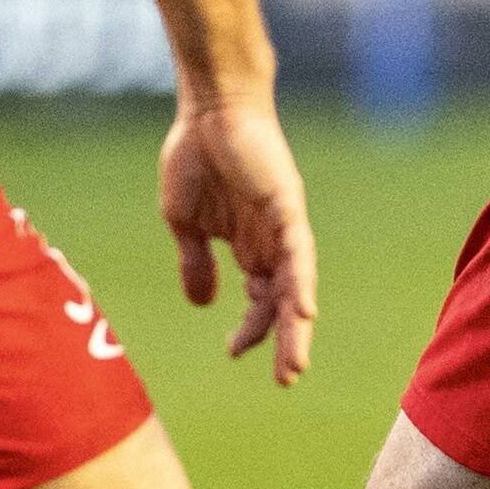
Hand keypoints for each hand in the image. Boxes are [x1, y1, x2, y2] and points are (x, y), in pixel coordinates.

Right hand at [161, 94, 316, 383]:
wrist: (207, 110)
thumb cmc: (196, 158)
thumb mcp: (187, 222)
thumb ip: (196, 262)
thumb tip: (202, 303)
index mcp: (249, 246)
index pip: (260, 299)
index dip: (252, 328)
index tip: (233, 352)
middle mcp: (271, 241)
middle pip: (284, 299)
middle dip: (285, 339)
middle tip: (286, 378)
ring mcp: (282, 225)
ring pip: (295, 285)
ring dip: (296, 325)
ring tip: (295, 363)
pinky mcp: (286, 206)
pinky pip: (297, 252)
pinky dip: (300, 282)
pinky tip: (302, 312)